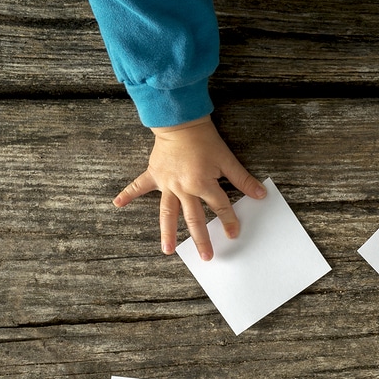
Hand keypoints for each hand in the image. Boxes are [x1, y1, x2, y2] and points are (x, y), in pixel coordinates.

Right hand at [114, 116, 266, 259]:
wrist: (180, 121)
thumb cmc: (204, 140)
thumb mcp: (227, 159)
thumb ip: (242, 179)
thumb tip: (260, 194)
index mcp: (202, 184)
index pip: (220, 207)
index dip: (229, 221)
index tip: (233, 234)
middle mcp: (183, 188)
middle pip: (193, 218)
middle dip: (201, 238)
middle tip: (206, 256)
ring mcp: (167, 183)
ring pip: (167, 212)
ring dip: (167, 231)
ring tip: (167, 250)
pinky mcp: (154, 175)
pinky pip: (139, 186)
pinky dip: (128, 194)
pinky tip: (117, 204)